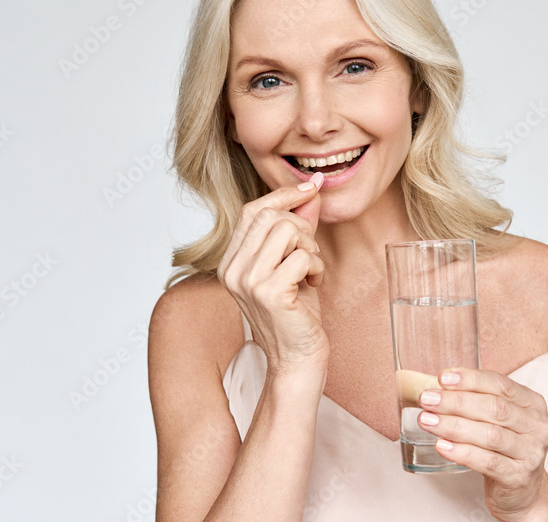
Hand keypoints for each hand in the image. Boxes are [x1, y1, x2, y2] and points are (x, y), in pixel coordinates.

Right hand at [217, 173, 327, 374]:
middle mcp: (232, 270)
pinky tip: (313, 286)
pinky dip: (317, 268)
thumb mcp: (294, 263)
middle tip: (311, 255)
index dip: (283, 195)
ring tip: (310, 271)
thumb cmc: (296, 314)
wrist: (297, 359)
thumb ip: (297, 227)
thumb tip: (309, 190)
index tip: (310, 187)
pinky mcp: (269, 292)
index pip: (252, 210)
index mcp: (231, 261)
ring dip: (310, 248)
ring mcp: (248, 281)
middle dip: (302, 227)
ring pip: (287, 231)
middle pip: (271, 216)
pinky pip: (302, 256)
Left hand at [417, 368, 547, 520]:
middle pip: (495, 408)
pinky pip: (488, 462)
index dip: (471, 379)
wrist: (523, 493)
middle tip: (427, 399)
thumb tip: (438, 389)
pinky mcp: (519, 477)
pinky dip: (463, 452)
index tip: (443, 377)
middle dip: (457, 402)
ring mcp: (531, 453)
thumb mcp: (498, 421)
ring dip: (454, 426)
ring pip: (490, 435)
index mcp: (532, 404)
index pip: (501, 384)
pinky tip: (442, 446)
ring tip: (427, 421)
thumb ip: (476, 402)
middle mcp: (536, 426)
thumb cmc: (504, 449)